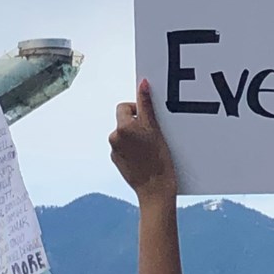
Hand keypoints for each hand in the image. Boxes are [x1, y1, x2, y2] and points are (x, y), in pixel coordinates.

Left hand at [110, 79, 178, 200]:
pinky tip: (145, 156)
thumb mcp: (155, 129)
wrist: (155, 190)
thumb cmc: (159, 159)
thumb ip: (146, 104)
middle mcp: (114, 138)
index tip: (150, 120)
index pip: (124, 107)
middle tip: (152, 134)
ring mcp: (114, 151)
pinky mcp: (117, 161)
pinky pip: (124, 147)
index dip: (137, 110)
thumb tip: (142, 83)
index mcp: (122, 127)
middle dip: (136, 123)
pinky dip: (133, 148)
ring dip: (135, 136)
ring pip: (125, 134)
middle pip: (124, 120)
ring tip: (150, 147)